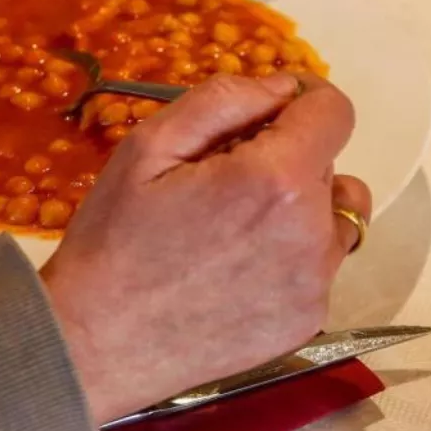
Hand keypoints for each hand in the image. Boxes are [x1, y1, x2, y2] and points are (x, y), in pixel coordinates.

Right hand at [41, 74, 369, 423]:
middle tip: (217, 184)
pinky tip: (231, 273)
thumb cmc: (112, 239)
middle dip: (284, 158)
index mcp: (276, 179)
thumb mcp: (147, 146)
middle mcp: (312, 231)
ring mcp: (315, 283)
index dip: (298, 102)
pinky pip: (318, 267)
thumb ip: (223, 100)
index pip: (334, 111)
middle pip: (329, 164)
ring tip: (235, 229)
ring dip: (298, 209)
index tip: (259, 119)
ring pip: (333, 218)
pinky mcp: (307, 321)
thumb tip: (282, 87)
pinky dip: (288, 257)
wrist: (96, 343)